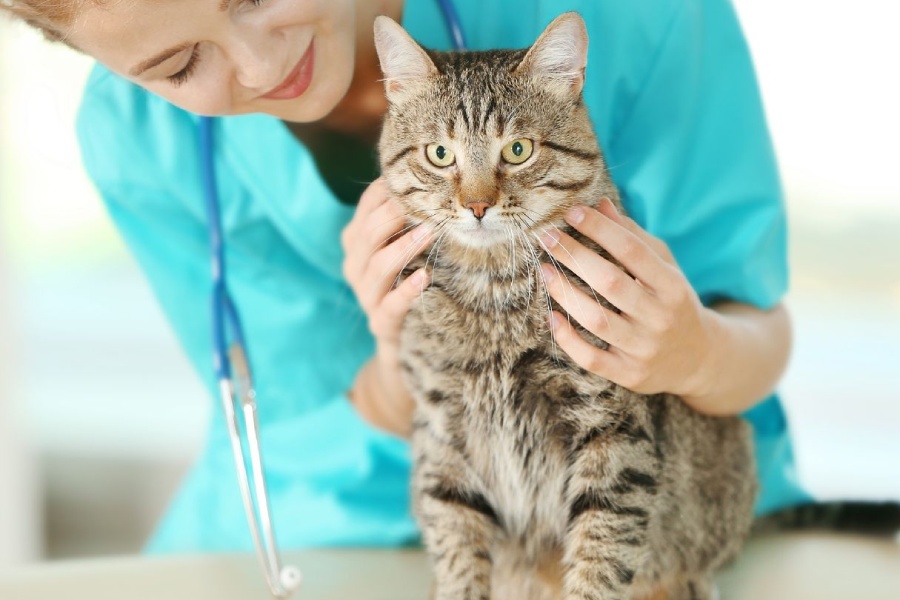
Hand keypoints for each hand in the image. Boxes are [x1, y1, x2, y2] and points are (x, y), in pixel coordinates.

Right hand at [341, 178, 433, 434]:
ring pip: (377, 266)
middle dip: (395, 215)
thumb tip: (443, 180)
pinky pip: (389, 305)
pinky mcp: (382, 325)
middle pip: (367, 233)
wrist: (411, 345)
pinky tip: (425, 278)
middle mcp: (356, 267)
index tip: (416, 176)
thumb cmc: (415, 284)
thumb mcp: (411, 249)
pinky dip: (406, 290)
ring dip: (403, 247)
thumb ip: (414, 219)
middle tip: (426, 202)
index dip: (387, 191)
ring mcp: (366, 297)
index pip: (366, 207)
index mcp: (358, 242)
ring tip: (430, 232)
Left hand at [539, 198, 714, 398]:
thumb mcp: (665, 269)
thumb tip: (600, 204)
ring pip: (597, 319)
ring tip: (545, 271)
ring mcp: (644, 349)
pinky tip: (551, 316)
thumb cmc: (674, 303)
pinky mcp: (629, 374)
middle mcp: (660, 318)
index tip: (573, 212)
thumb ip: (634, 238)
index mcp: (672, 286)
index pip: (632, 251)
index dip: (600, 229)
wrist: (700, 360)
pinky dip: (568, 339)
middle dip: (575, 256)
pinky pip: (592, 358)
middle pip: (611, 282)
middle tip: (546, 237)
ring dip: (565, 293)